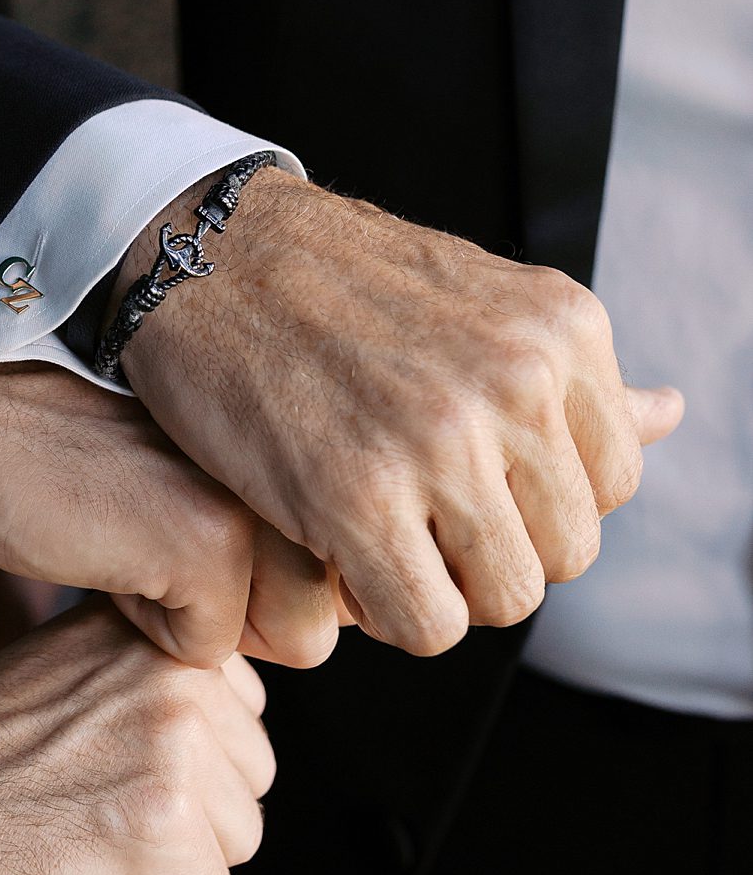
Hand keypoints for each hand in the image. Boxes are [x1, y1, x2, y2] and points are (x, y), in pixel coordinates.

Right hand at [0, 345, 339, 669]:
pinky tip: (102, 557)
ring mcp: (251, 503)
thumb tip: (316, 621)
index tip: (179, 548)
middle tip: (153, 557)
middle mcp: (286, 468)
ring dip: (199, 626)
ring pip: (280, 641)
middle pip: (315, 625)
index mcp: (290, 448)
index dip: (251, 606)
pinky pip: (208, 649)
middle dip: (234, 625)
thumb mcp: (190, 487)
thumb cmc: (61, 470)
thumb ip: (261, 535)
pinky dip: (146, 628)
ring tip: (132, 552)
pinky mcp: (206, 544)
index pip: (332, 589)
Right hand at [0, 599, 274, 874]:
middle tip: (85, 802)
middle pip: (252, 778)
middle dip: (184, 813)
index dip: (176, 762)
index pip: (242, 712)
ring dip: (170, 860)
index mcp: (156, 629)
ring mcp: (179, 744)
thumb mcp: (69, 674)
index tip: (98, 762)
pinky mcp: (168, 824)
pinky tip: (82, 870)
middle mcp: (179, 672)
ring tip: (82, 833)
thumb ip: (150, 680)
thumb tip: (231, 722)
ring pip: (241, 839)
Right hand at [115, 168, 683, 657]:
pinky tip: (343, 556)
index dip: (534, 502)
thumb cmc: (332, 281)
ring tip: (381, 535)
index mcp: (562, 330)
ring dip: (443, 588)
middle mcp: (519, 380)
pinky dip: (390, 613)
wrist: (205, 251)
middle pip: (565, 552)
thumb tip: (670, 413)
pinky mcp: (357, 497)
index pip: (612, 485)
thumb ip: (572, 376)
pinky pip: (427, 623)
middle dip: (493, 551)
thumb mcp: (479, 302)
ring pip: (505, 598)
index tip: (464, 482)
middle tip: (415, 515)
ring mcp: (441, 441)